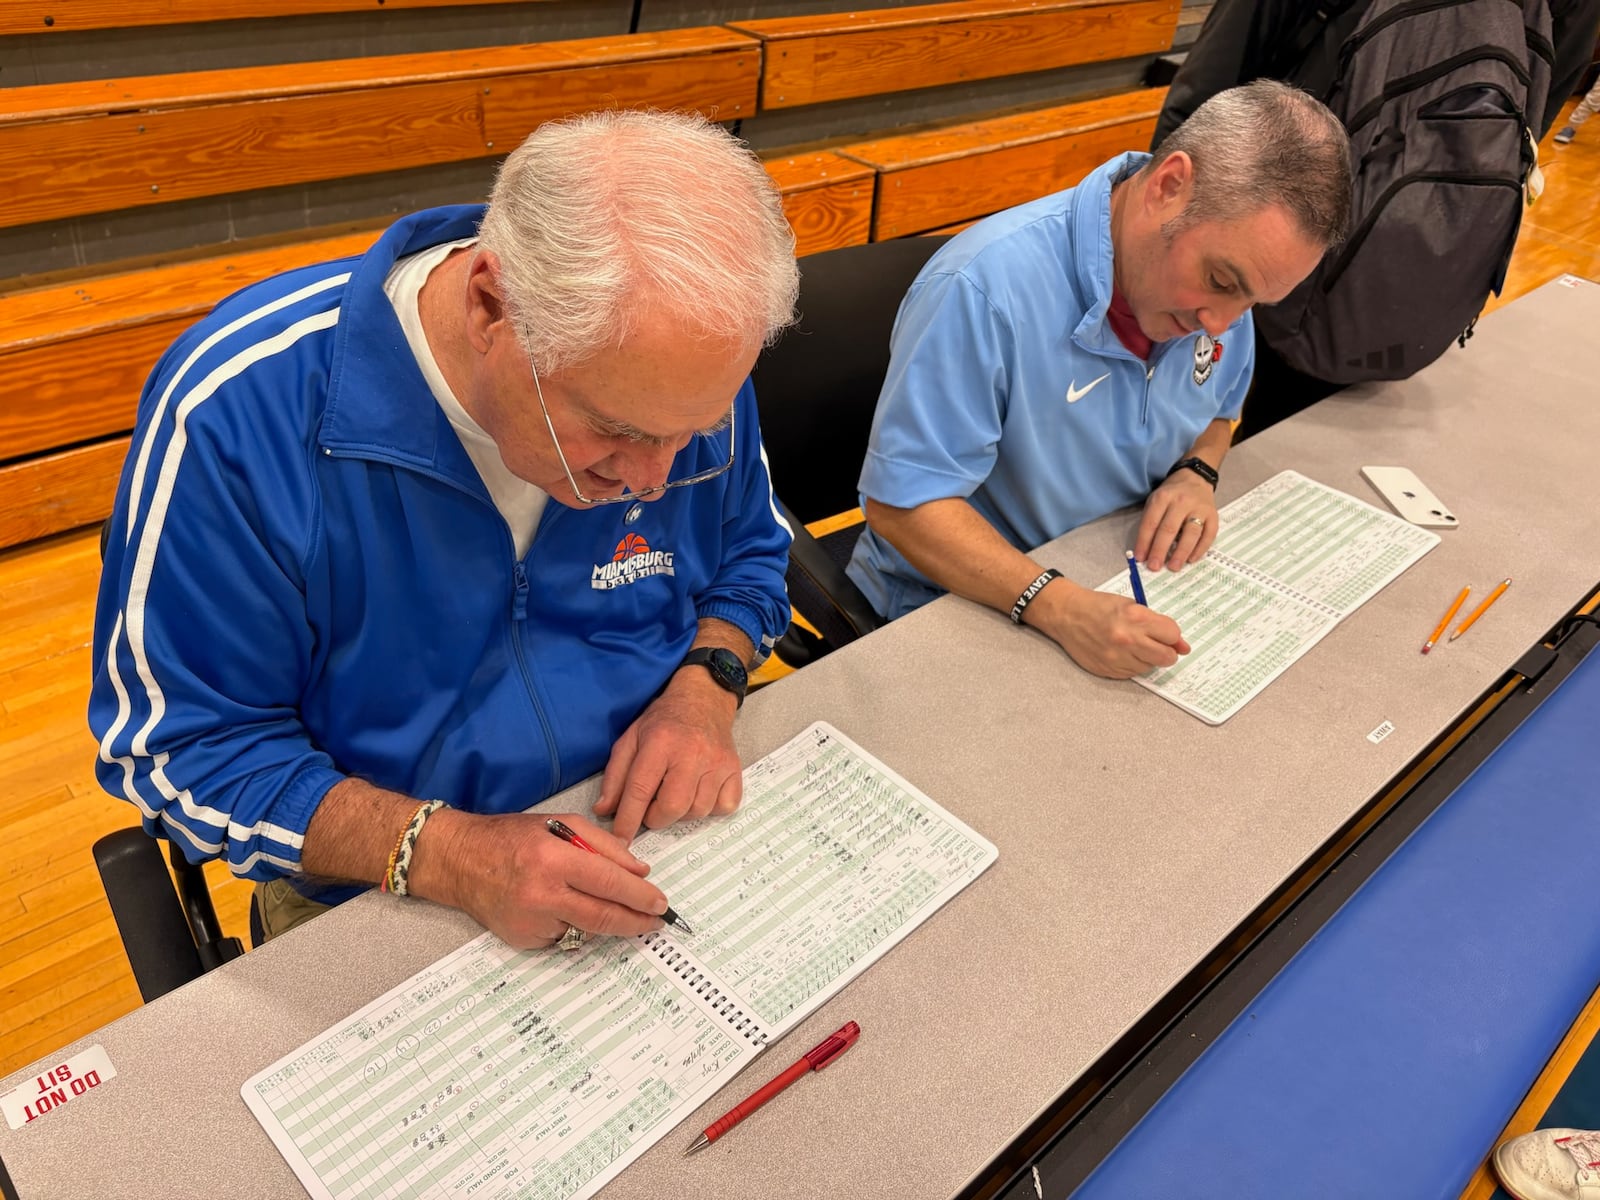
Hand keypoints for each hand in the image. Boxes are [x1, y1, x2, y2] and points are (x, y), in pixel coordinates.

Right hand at [415, 810, 666, 949]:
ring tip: (613, 909)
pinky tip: (565, 908)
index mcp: (553, 859)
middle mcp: (542, 894)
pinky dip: (574, 926)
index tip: (660, 902)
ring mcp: (531, 922)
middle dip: (636, 921)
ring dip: (605, 922)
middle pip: (603, 916)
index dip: (640, 896)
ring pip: (586, 930)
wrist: (460, 861)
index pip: (609, 882)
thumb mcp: (560, 825)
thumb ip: (603, 845)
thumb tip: (640, 870)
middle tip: (656, 921)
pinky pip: (563, 937)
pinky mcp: (523, 940)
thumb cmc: (513, 838)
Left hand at [593, 666, 742, 841]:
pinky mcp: (734, 770)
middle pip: (673, 807)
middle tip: (652, 807)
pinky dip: (710, 808)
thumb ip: (615, 776)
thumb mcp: (631, 739)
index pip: (640, 790)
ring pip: (698, 811)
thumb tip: (604, 810)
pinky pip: (723, 807)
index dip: (628, 820)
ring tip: (675, 794)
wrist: (703, 700)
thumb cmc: (663, 722)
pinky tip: (699, 793)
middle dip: (657, 817)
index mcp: (660, 743)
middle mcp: (691, 753)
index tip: (621, 838)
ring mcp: (717, 762)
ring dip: (682, 812)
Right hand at [1027, 579, 1189, 678]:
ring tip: (1132, 645)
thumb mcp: (1131, 605)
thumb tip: (1183, 646)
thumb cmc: (1099, 607)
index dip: (1172, 635)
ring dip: (1147, 658)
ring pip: (1150, 667)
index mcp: (1136, 618)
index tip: (1166, 634)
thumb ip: (1157, 624)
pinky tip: (1120, 652)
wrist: (1067, 615)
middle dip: (1166, 652)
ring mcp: (1118, 658)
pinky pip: (1133, 673)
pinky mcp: (1109, 670)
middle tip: (1157, 645)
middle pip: (1167, 657)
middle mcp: (1128, 640)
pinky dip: (1132, 664)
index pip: (1172, 634)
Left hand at [1136, 470, 1218, 572]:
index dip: (1144, 542)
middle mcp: (1182, 502)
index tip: (1141, 558)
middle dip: (1160, 550)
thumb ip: (1150, 523)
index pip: (1151, 523)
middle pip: (1169, 529)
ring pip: (1191, 533)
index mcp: (1163, 497)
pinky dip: (1200, 549)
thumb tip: (1146, 552)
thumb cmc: (1172, 494)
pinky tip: (1191, 559)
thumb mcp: (1156, 501)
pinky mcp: (1213, 516)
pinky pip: (1208, 535)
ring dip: (1181, 552)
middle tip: (1154, 566)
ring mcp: (1199, 509)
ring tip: (1173, 567)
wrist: (1195, 478)